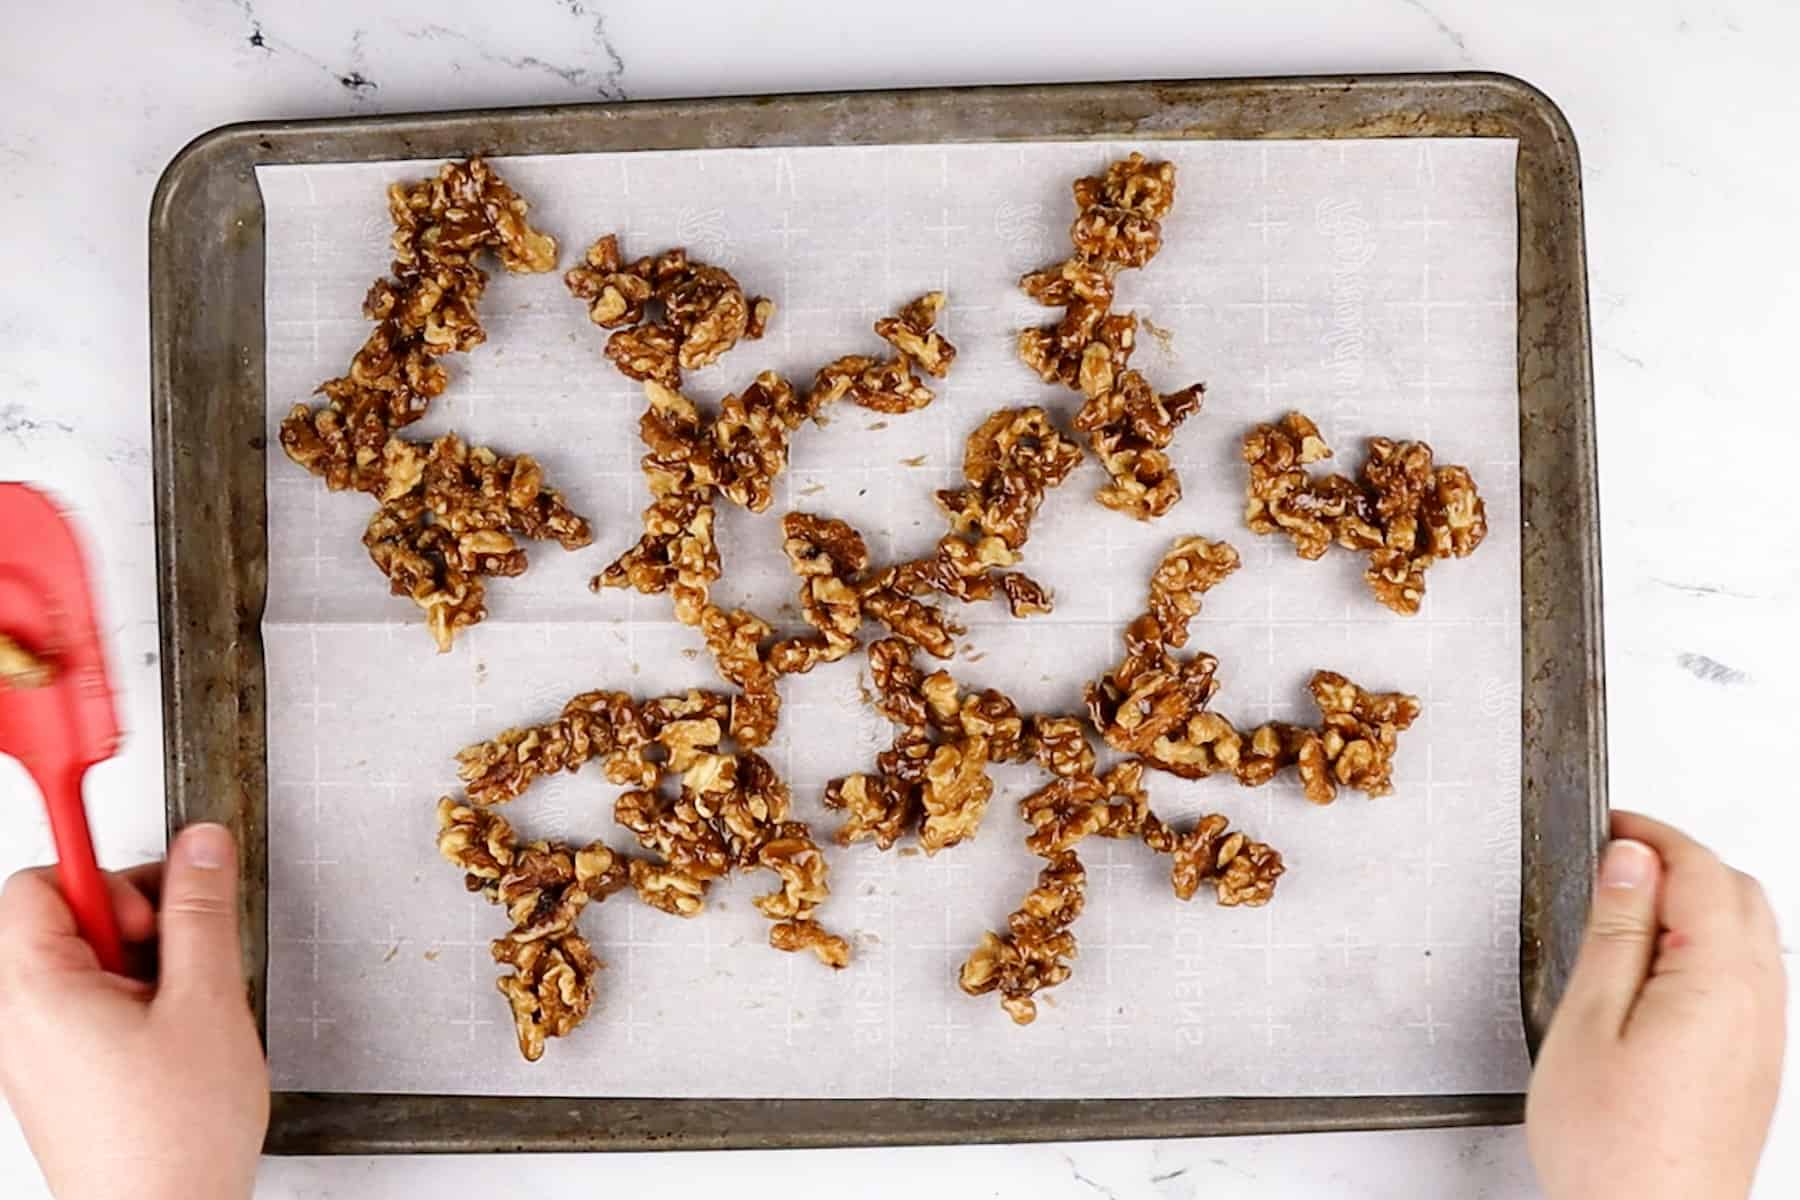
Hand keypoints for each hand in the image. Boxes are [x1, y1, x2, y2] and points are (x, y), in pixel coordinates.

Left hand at [0, 824, 267, 1199]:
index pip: (41, 882)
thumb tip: (201, 847)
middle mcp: (19, 1017)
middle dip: (133, 918)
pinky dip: (133, 1002)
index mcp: (36, 988)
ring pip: (82, 962)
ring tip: (185, 1004)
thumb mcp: (208, 1001)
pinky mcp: (58, 1075)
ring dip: (141, 964)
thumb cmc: (169, 1140)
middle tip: (181, 951)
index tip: (160, 873)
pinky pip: (86, 1005)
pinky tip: (175, 1034)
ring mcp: (34, 1050)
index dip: (108, 873)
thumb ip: (201, 911)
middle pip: (63, 916)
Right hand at [1527, 811, 1785, 1199]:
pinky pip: (1748, 977)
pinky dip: (1709, 946)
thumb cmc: (1613, 1144)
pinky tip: (1657, 969)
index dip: (1652, 836)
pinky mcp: (1756, 1065)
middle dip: (1679, 861)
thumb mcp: (1587, 1020)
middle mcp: (1757, 1003)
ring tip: (1625, 913)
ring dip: (1697, 902)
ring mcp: (1764, 1036)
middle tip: (1613, 863)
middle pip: (1738, 892)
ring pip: (1749, 933)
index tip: (1609, 827)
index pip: (1700, 871)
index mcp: (1718, 980)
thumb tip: (1630, 861)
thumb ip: (1615, 931)